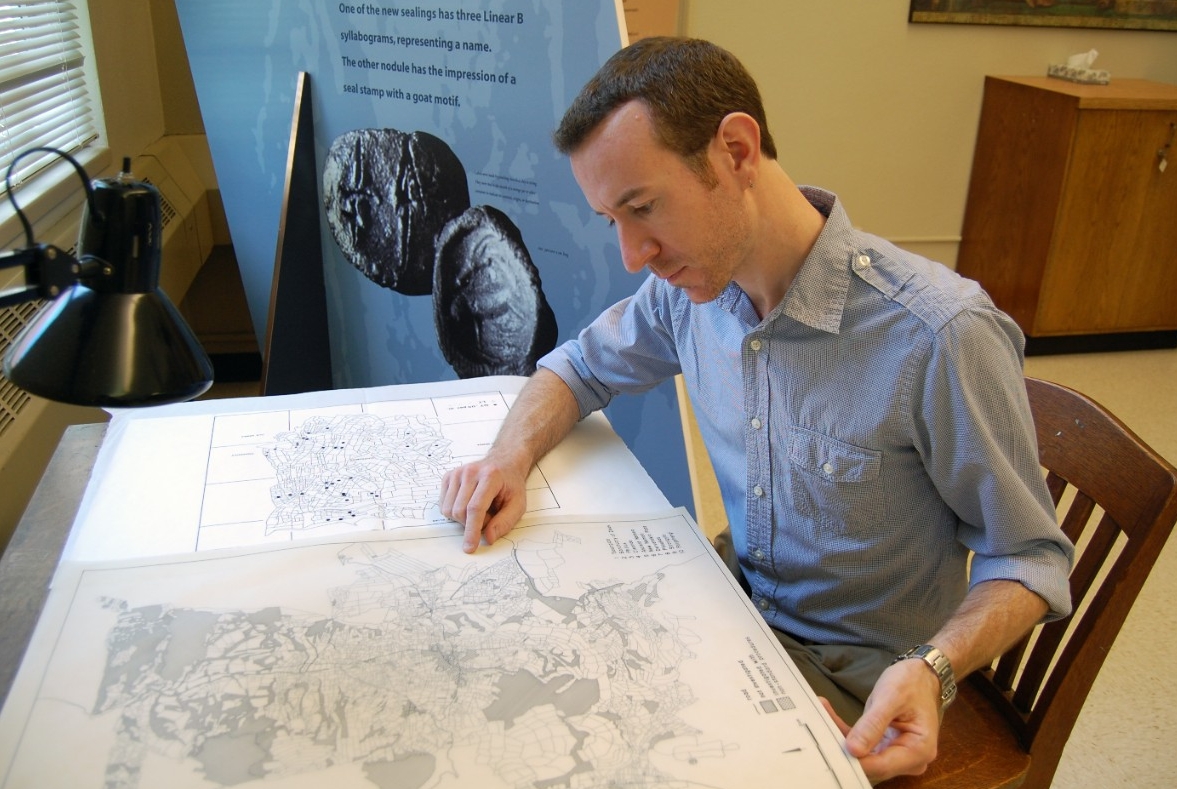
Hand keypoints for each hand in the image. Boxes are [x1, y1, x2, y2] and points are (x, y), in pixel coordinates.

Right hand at [439, 455, 527, 552]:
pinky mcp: (448, 476)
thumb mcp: (518, 504)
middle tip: (488, 517)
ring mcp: (457, 473)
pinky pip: (443, 505)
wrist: (503, 464)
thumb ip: (505, 522)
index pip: (475, 508)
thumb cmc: (510, 485)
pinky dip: (455, 511)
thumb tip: (488, 538)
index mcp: (490, 476)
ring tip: (479, 509)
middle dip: (472, 524)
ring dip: (463, 519)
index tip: (469, 547)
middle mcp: (470, 472)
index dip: (472, 530)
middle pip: (460, 511)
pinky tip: (467, 504)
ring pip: (449, 510)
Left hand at [823, 660, 941, 782]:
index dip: (855, 760)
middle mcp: (910, 759)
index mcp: (918, 750)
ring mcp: (897, 754)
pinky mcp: (885, 746)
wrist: (922, 675)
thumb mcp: (891, 698)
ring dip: (841, 738)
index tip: (830, 746)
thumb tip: (853, 750)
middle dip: (845, 748)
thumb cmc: (912, 683)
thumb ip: (873, 724)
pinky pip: (862, 746)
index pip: (881, 766)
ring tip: (823, 713)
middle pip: (871, 765)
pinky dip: (846, 733)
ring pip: (864, 756)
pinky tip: (828, 713)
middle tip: (821, 727)